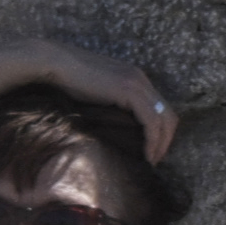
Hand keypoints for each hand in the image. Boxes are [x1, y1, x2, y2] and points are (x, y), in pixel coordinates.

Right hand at [57, 49, 181, 162]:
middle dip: (166, 140)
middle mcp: (142, 80)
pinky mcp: (130, 92)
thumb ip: (112, 104)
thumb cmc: (68, 79)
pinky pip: (151, 121)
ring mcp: (138, 85)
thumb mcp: (98, 93)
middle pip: (168, 114)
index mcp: (136, 79)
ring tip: (152, 161)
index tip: (151, 150)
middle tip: (155, 160)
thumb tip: (115, 126)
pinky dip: (152, 140)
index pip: (160, 108)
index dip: (161, 131)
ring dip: (161, 143)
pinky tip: (146, 154)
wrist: (57, 64)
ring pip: (163, 119)